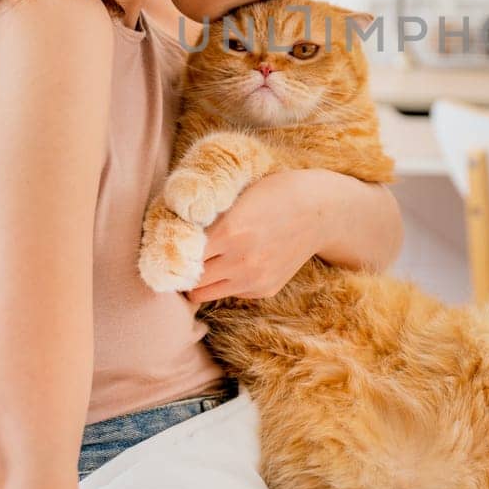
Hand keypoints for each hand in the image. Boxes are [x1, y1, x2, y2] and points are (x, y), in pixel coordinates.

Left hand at [185, 169, 330, 303]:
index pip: (181, 254)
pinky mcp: (264, 290)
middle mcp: (240, 260)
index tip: (167, 246)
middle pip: (188, 280)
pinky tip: (235, 263)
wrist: (321, 212)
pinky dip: (225, 282)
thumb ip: (209, 217)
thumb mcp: (239, 196)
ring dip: (199, 282)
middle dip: (181, 270)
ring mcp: (254, 279)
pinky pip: (230, 293)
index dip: (171, 250)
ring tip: (201, 265)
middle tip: (179, 258)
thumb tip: (174, 231)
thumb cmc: (276, 193)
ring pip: (203, 294)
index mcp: (229, 231)